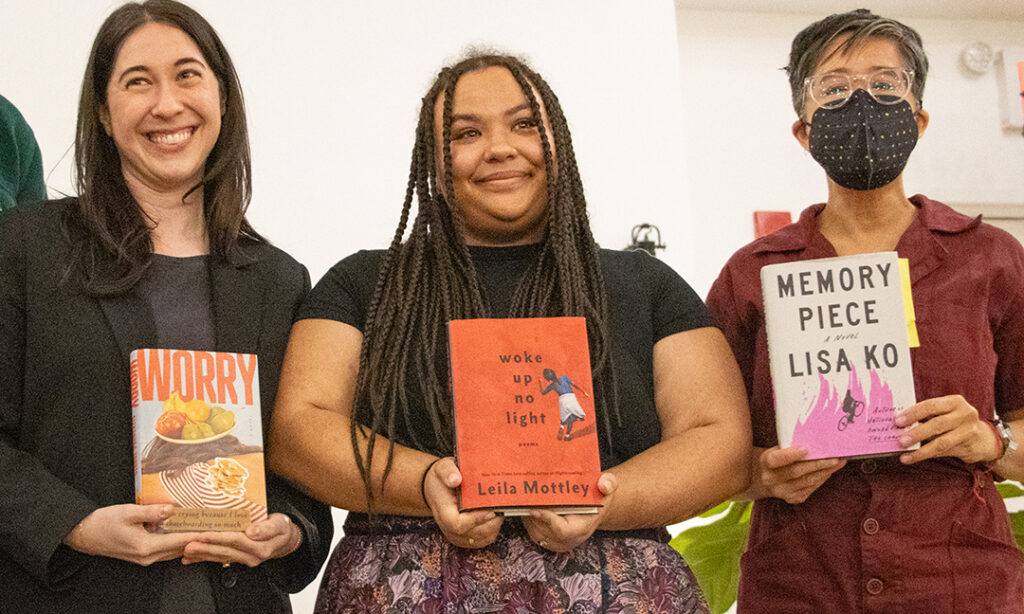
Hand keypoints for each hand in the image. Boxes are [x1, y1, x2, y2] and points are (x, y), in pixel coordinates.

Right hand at [63, 504, 199, 565]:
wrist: (85, 534)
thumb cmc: (104, 523)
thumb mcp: (129, 512)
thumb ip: (152, 512)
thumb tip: (171, 509)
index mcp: (146, 547)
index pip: (179, 541)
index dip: (197, 535)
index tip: (212, 530)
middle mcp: (147, 557)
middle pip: (179, 548)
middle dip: (196, 539)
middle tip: (213, 528)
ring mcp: (144, 558)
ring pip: (173, 550)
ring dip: (187, 541)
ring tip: (203, 529)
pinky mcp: (142, 555)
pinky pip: (165, 550)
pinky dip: (176, 542)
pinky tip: (183, 532)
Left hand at [181, 513, 301, 565]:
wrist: (285, 539)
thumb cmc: (281, 528)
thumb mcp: (280, 524)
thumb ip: (267, 528)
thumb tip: (252, 531)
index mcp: (260, 548)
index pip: (236, 541)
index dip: (218, 537)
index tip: (204, 534)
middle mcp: (251, 557)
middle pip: (225, 551)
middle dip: (205, 548)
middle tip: (188, 545)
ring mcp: (244, 559)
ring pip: (220, 557)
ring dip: (202, 555)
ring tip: (186, 552)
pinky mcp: (238, 558)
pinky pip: (219, 559)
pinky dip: (204, 559)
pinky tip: (191, 558)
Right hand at [423, 457, 502, 548]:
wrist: (438, 489)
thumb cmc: (442, 478)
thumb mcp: (443, 468)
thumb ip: (448, 472)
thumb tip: (456, 479)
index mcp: (443, 511)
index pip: (457, 524)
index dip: (475, 519)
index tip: (490, 510)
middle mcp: (448, 527)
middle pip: (474, 533)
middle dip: (491, 521)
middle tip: (501, 505)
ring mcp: (457, 535)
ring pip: (482, 538)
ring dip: (494, 524)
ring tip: (499, 507)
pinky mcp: (465, 538)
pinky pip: (484, 539)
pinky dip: (493, 529)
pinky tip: (495, 515)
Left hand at [522, 473, 615, 551]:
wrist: (592, 508)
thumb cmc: (598, 496)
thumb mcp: (608, 486)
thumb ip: (608, 483)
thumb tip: (603, 484)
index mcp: (582, 528)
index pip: (562, 530)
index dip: (547, 519)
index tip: (535, 506)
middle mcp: (569, 540)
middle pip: (543, 529)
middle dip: (533, 512)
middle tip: (524, 495)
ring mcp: (556, 543)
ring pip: (534, 530)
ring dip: (528, 514)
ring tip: (525, 497)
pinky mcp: (546, 541)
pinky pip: (531, 530)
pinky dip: (528, 517)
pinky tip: (528, 503)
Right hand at [752, 447, 844, 503]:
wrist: (766, 478)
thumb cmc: (776, 458)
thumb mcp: (776, 449)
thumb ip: (789, 446)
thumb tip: (815, 438)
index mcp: (766, 462)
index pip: (777, 460)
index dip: (791, 455)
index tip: (806, 449)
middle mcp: (771, 479)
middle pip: (797, 472)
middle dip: (818, 464)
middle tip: (835, 458)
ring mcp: (782, 491)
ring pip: (807, 482)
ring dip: (825, 472)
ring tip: (838, 463)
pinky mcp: (792, 499)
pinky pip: (811, 489)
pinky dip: (821, 479)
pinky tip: (829, 471)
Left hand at [896, 395, 999, 464]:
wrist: (983, 438)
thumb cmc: (954, 422)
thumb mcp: (944, 413)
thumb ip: (926, 416)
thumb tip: (899, 424)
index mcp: (954, 402)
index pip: (931, 406)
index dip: (913, 413)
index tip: (898, 421)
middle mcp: (965, 414)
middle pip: (937, 424)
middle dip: (917, 432)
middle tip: (900, 439)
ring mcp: (969, 431)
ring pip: (941, 442)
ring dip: (921, 449)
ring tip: (904, 453)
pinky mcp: (969, 447)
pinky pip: (943, 452)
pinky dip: (925, 455)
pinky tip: (912, 458)